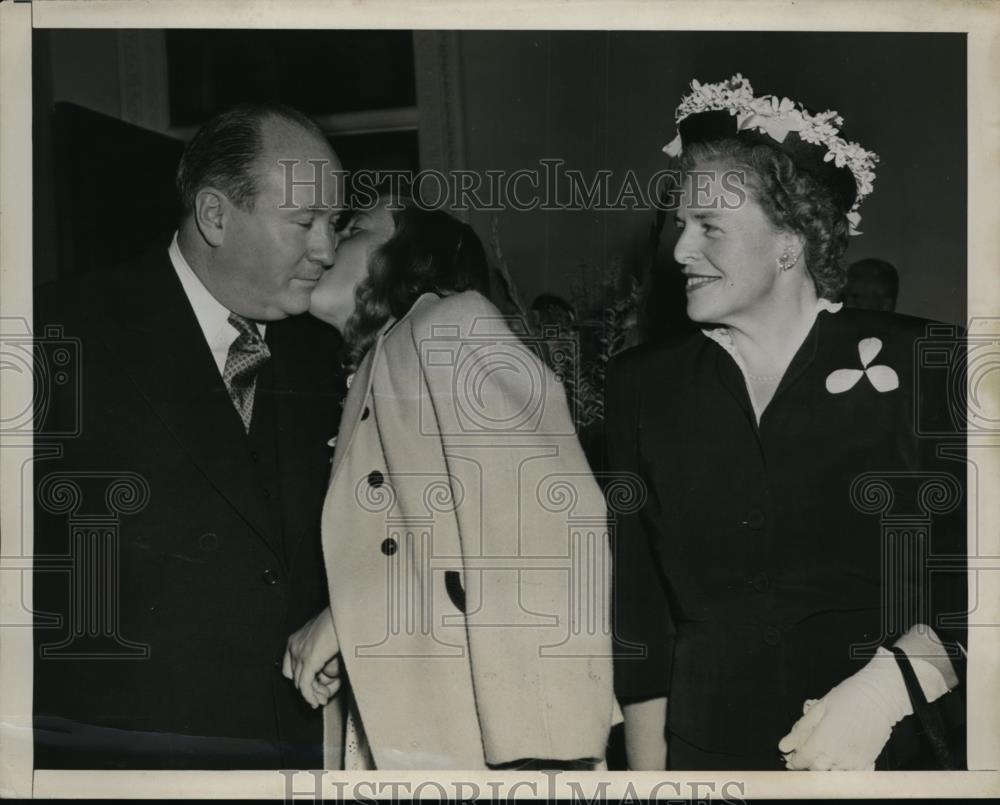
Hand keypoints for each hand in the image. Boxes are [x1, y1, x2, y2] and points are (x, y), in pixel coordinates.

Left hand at [283, 607, 340, 708]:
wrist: (346, 611)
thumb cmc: (341, 620)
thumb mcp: (325, 636)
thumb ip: (320, 649)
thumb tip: (324, 666)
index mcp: (295, 640)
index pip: (289, 668)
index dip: (300, 680)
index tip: (312, 688)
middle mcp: (294, 646)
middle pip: (295, 677)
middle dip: (308, 690)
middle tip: (320, 698)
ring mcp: (300, 652)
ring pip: (300, 683)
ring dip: (312, 694)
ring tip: (322, 701)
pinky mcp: (309, 659)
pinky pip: (305, 685)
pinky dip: (310, 695)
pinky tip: (317, 701)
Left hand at [779, 648, 910, 769]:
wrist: (880, 697)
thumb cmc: (848, 697)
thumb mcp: (819, 707)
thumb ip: (801, 729)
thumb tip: (783, 746)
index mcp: (822, 741)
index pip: (802, 761)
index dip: (794, 760)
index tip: (791, 757)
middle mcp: (838, 756)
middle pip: (816, 771)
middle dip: (808, 764)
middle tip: (807, 753)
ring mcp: (854, 762)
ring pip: (833, 775)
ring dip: (826, 767)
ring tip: (825, 752)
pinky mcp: (868, 762)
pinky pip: (852, 775)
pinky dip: (845, 771)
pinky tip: (842, 757)